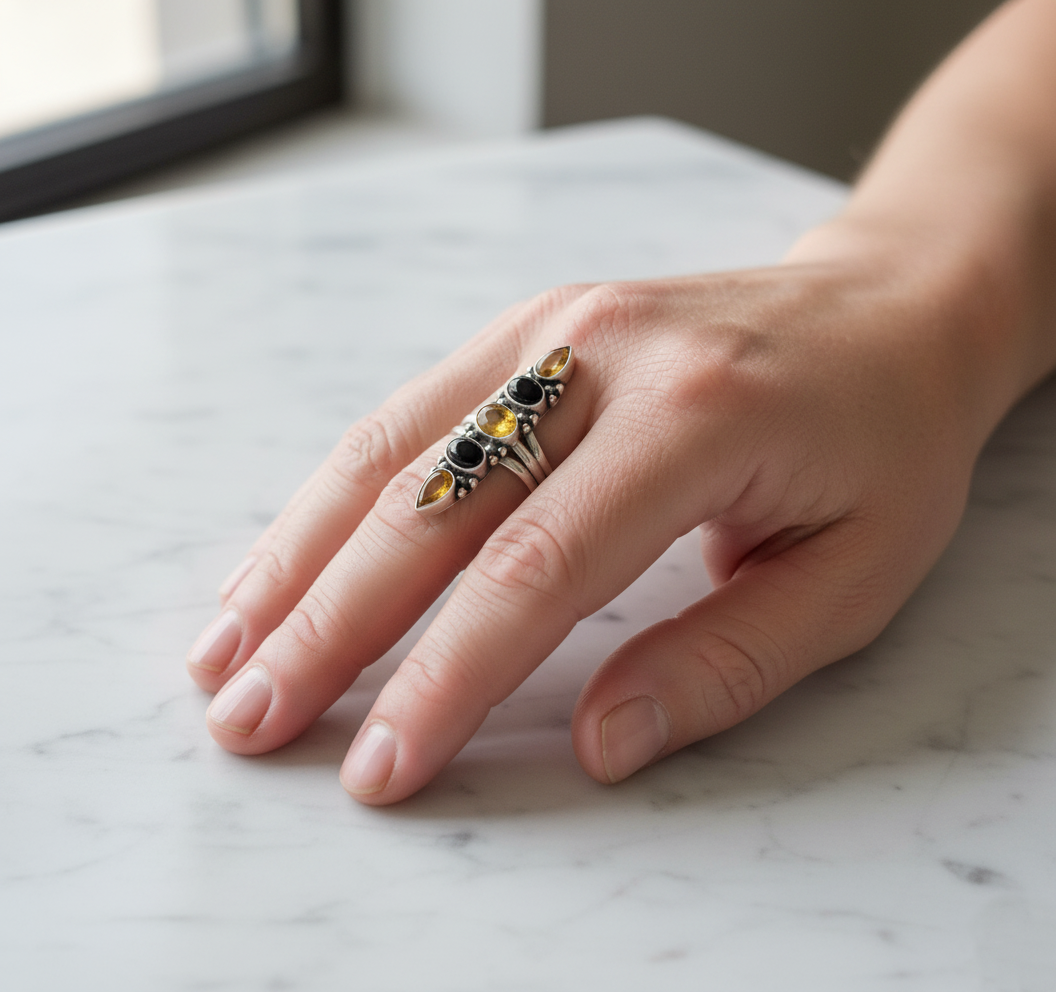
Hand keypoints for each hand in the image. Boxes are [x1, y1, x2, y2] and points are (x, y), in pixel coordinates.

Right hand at [186, 234, 993, 804]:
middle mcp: (601, 356)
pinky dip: (336, 497)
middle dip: (329, 626)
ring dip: (299, 558)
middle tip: (251, 722)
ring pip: (394, 453)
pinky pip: (411, 417)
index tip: (379, 764)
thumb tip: (597, 741)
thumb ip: (723, 664)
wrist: (887, 311)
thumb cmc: (883, 448)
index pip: (538, 568)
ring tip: (227, 651)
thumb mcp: (851, 578)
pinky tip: (287, 560)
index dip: (446, 676)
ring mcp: (553, 329)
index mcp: (697, 419)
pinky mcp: (528, 330)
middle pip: (434, 507)